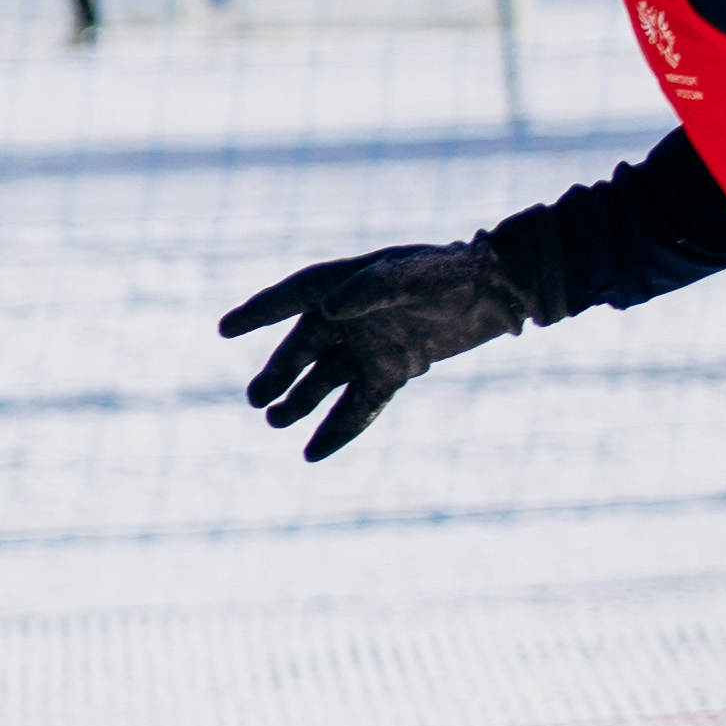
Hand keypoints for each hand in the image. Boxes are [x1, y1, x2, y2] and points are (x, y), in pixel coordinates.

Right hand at [219, 239, 529, 461]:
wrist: (500, 291)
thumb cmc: (452, 272)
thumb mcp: (412, 276)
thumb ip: (371, 289)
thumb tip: (330, 309)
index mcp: (342, 285)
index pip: (289, 299)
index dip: (257, 314)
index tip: (225, 330)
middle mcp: (349, 317)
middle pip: (302, 349)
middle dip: (278, 374)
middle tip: (255, 399)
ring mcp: (370, 346)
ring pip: (324, 381)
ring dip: (300, 402)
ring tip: (274, 423)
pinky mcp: (394, 371)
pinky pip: (359, 405)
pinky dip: (338, 429)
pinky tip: (313, 453)